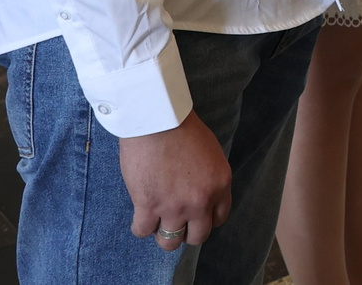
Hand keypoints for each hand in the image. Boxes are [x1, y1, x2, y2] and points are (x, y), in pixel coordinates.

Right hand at [119, 109, 231, 253]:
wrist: (158, 120)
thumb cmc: (183, 128)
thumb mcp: (210, 153)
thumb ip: (208, 177)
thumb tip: (200, 194)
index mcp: (220, 184)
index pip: (219, 218)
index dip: (206, 219)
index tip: (195, 216)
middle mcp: (201, 200)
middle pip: (198, 236)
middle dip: (187, 232)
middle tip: (176, 220)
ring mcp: (174, 206)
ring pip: (170, 242)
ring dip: (163, 233)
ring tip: (157, 220)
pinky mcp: (148, 206)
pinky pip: (143, 231)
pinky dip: (141, 225)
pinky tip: (140, 213)